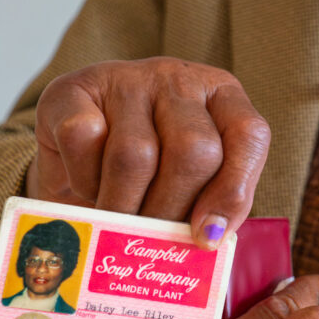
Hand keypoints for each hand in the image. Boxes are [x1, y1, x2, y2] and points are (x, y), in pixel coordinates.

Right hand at [24, 57, 270, 247]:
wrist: (70, 152)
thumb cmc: (144, 173)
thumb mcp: (190, 180)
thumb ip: (209, 201)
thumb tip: (208, 240)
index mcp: (220, 95)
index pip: (248, 135)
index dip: (232, 192)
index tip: (207, 238)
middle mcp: (178, 79)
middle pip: (193, 150)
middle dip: (172, 210)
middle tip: (151, 240)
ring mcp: (126, 78)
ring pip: (136, 154)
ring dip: (124, 207)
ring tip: (117, 227)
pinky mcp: (72, 88)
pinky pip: (84, 139)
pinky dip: (84, 179)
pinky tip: (87, 186)